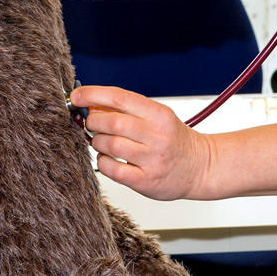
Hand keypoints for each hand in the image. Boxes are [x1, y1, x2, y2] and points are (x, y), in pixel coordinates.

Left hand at [70, 85, 215, 200]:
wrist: (200, 167)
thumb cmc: (173, 140)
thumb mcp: (156, 117)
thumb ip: (127, 109)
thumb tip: (91, 103)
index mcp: (158, 114)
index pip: (120, 97)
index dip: (93, 94)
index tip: (76, 96)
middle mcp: (157, 135)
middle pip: (112, 122)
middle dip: (93, 121)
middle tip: (91, 123)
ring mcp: (152, 159)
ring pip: (110, 145)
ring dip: (97, 142)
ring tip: (100, 142)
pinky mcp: (147, 181)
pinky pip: (113, 170)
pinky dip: (102, 162)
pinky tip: (107, 159)